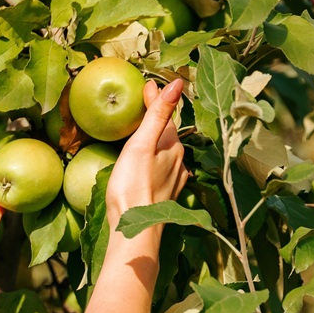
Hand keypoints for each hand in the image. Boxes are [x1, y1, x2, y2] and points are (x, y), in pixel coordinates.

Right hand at [104, 78, 187, 227]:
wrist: (135, 228)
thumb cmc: (134, 186)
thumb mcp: (142, 144)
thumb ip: (158, 114)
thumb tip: (177, 84)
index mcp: (173, 147)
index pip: (165, 115)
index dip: (154, 100)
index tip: (146, 86)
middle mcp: (179, 162)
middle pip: (167, 135)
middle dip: (156, 122)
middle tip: (143, 108)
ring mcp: (174, 181)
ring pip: (166, 155)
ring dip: (156, 145)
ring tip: (143, 138)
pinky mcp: (165, 196)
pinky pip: (162, 172)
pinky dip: (155, 164)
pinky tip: (149, 168)